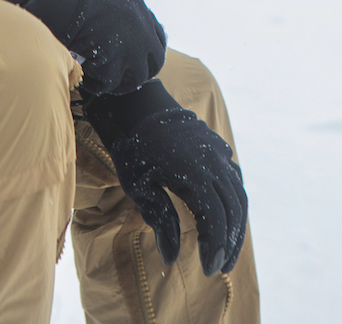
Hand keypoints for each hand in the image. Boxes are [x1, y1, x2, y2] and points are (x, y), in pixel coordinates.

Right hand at [65, 0, 166, 93]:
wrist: (65, 0)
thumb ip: (120, 8)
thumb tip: (114, 21)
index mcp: (140, 9)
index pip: (157, 37)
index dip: (148, 50)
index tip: (140, 56)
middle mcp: (143, 31)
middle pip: (155, 62)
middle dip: (141, 70)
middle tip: (126, 75)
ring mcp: (132, 50)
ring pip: (137, 78)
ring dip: (121, 81)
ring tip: (103, 79)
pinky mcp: (114, 65)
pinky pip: (110, 83)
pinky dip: (97, 83)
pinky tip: (86, 78)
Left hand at [108, 107, 246, 274]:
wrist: (136, 103)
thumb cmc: (132, 146)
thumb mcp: (139, 186)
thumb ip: (160, 220)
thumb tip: (171, 257)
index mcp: (195, 173)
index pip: (216, 220)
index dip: (215, 247)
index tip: (208, 268)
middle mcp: (213, 162)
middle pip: (234, 211)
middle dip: (229, 243)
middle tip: (219, 266)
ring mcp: (218, 152)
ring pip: (238, 194)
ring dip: (236, 224)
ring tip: (225, 248)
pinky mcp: (216, 146)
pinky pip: (234, 177)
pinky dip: (234, 200)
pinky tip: (226, 214)